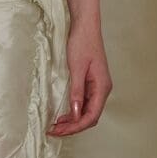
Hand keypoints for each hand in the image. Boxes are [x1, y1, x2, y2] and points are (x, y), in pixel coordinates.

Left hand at [47, 20, 111, 135]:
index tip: (59, 131)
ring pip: (86, 111)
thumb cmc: (82, 43)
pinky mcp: (91, 83)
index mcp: (102, 87)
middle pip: (90, 117)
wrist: (85, 26)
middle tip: (54, 131)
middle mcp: (102, 90)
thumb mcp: (77, 68)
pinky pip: (83, 103)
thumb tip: (75, 113)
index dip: (75, 127)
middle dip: (73, 127)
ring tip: (56, 125)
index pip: (91, 116)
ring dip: (72, 120)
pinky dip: (74, 111)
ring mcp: (97, 87)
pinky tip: (63, 115)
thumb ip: (77, 92)